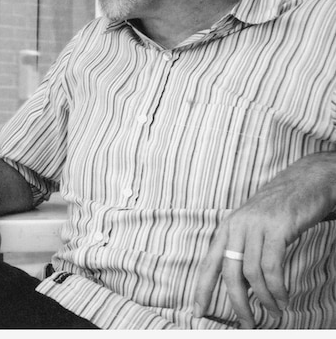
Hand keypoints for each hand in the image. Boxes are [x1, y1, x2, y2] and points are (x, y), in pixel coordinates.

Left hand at [193, 152, 335, 327]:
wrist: (305, 181)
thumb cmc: (280, 209)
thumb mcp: (254, 229)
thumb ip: (245, 253)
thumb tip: (241, 287)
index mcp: (226, 229)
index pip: (208, 264)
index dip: (201, 289)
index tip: (198, 311)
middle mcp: (236, 227)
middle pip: (229, 274)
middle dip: (237, 303)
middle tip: (246, 324)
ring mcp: (255, 226)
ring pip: (251, 272)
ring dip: (263, 298)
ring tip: (274, 312)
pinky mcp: (276, 228)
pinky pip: (272, 266)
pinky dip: (277, 287)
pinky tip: (283, 298)